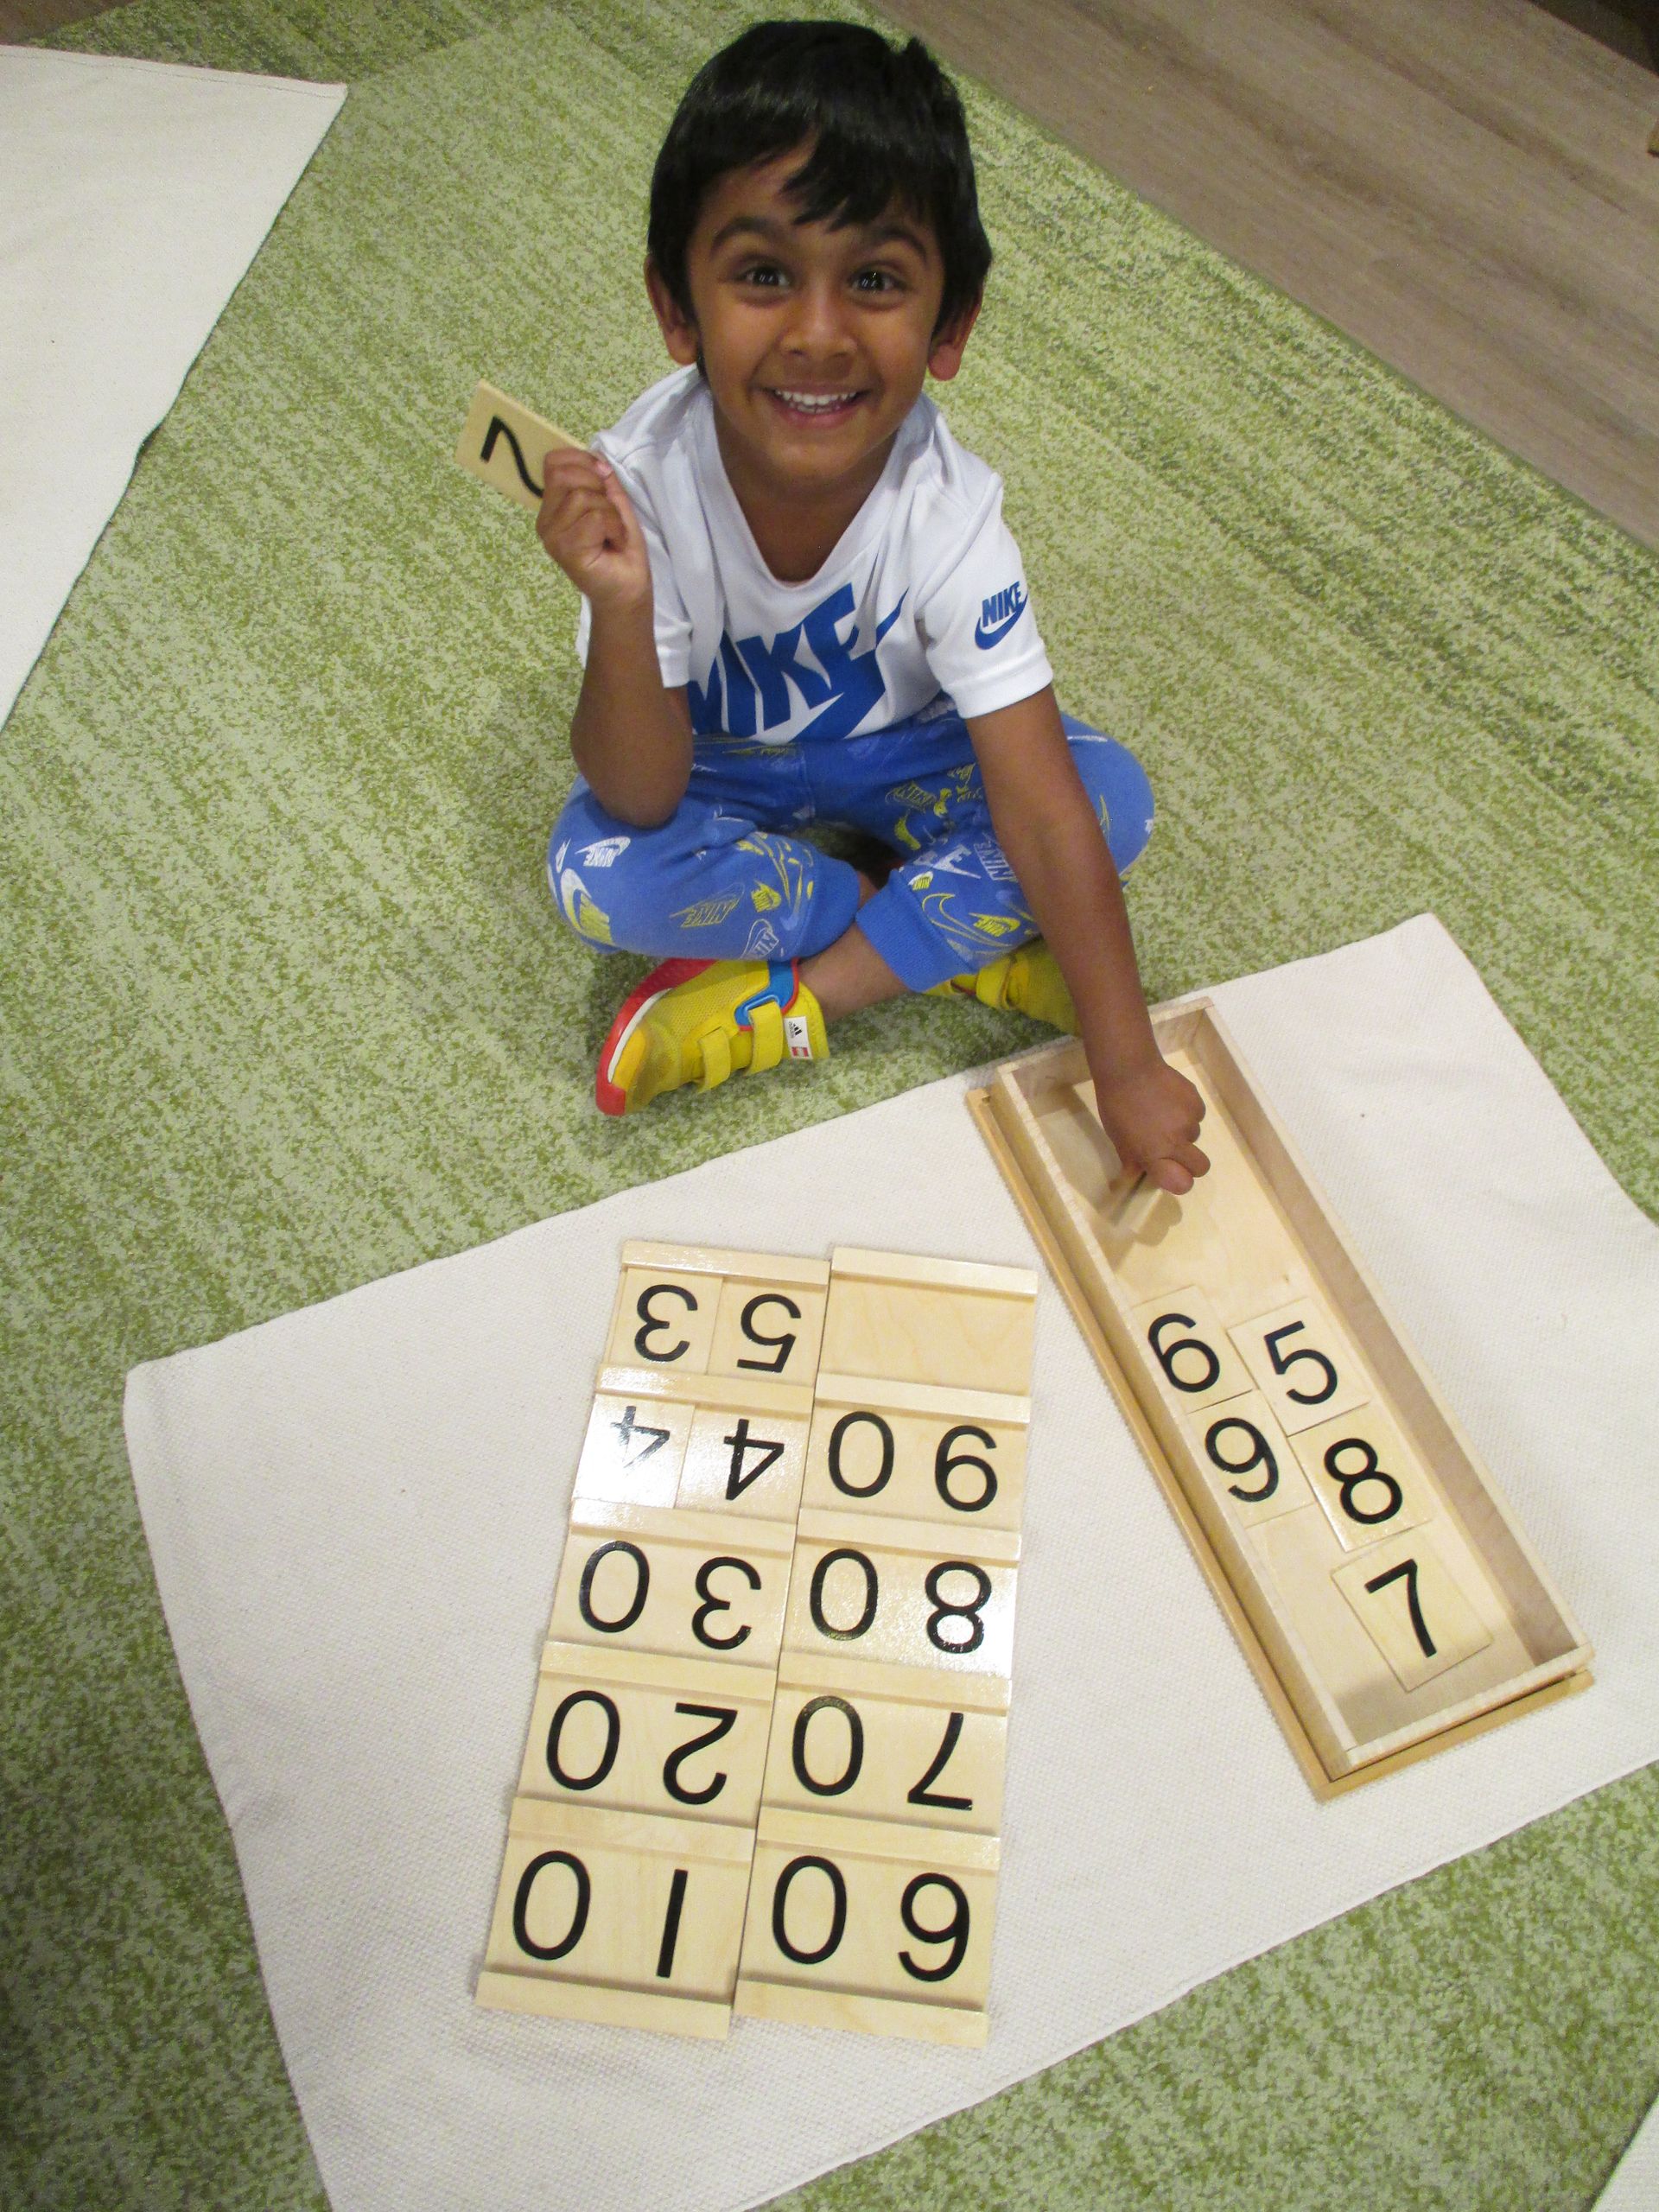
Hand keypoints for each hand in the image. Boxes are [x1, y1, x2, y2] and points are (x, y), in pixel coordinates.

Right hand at [537, 449, 651, 612]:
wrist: (628, 588)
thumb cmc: (619, 549)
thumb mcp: (614, 504)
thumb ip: (603, 480)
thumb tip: (596, 456)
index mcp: (553, 507)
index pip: (554, 463)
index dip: (582, 460)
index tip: (604, 476)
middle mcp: (546, 521)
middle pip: (565, 475)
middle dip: (597, 485)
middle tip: (610, 512)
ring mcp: (553, 537)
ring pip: (582, 496)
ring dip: (610, 512)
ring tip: (613, 532)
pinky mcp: (566, 550)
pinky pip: (594, 518)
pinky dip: (614, 526)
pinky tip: (613, 543)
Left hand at [1092, 1051, 1209, 1194]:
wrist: (1129, 1068)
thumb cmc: (1116, 1106)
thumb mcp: (1118, 1139)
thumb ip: (1133, 1161)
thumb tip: (1136, 1178)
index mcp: (1155, 1155)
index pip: (1183, 1184)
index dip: (1180, 1181)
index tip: (1171, 1173)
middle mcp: (1177, 1141)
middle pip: (1201, 1167)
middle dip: (1191, 1163)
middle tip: (1174, 1149)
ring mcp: (1190, 1121)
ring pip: (1196, 1136)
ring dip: (1183, 1131)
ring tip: (1162, 1114)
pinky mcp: (1197, 1101)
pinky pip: (1197, 1115)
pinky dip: (1186, 1112)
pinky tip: (1169, 1100)